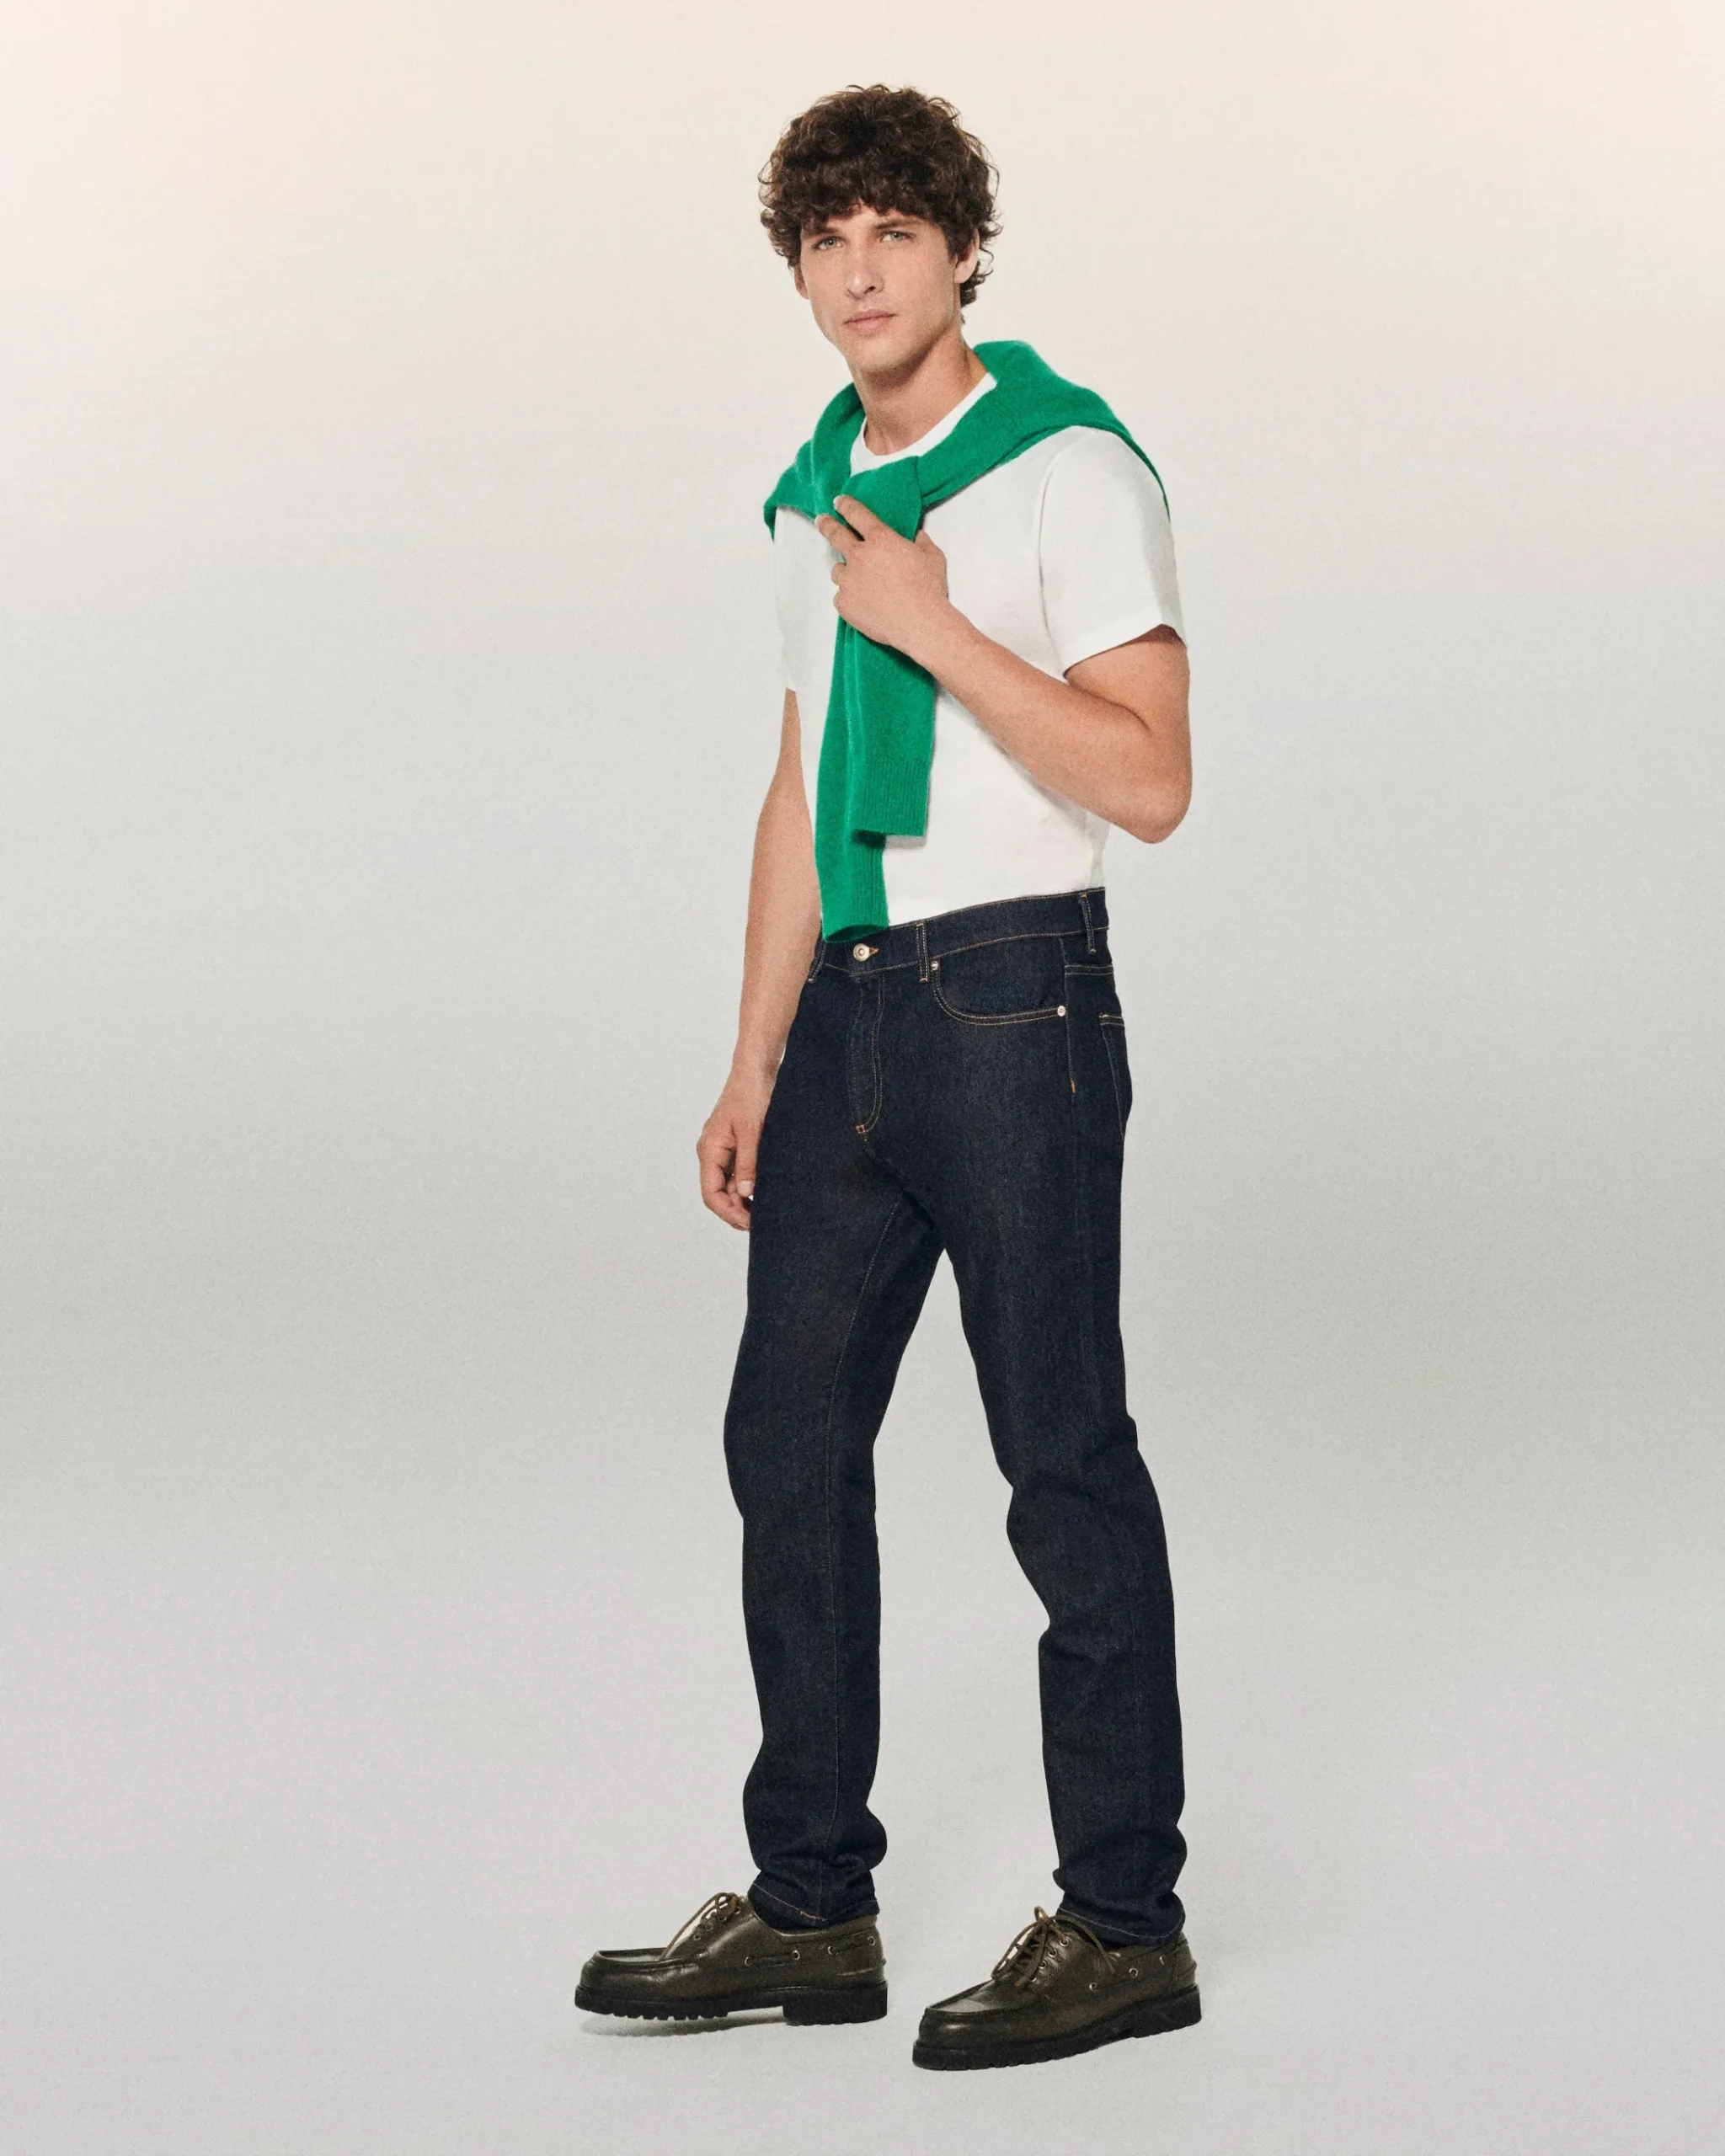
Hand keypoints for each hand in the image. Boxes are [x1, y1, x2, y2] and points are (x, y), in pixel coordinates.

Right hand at [697, 1071, 774, 1229]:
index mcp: (709, 1150)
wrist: (756, 1069)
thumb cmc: (751, 1094)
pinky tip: (766, 1191)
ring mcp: (724, 1150)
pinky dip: (751, 1185)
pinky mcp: (737, 1145)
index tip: (750, 1224)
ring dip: (745, 1199)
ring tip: (767, 1211)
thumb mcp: (752, 1131)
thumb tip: (747, 1194)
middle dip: (737, 1210)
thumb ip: (748, 1163)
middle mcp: (713, 1153)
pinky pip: (740, 1172)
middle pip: (719, 1193)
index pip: (711, 1194)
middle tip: (762, 1223)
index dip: (728, 1213)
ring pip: (731, 1185)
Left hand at [814, 494, 955, 660]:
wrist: (920, 623)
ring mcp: (848, 581)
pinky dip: (849, 597)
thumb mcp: (932, 557)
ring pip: (838, 571)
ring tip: (861, 583)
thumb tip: (917, 536)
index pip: (857, 514)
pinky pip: (841, 597)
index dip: (846, 505)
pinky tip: (864, 604)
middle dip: (826, 525)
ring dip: (846, 572)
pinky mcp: (844, 603)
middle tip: (821, 521)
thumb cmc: (928, 589)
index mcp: (880, 539)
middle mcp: (859, 556)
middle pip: (834, 534)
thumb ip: (921, 542)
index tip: (839, 502)